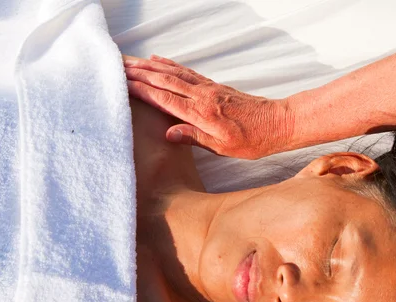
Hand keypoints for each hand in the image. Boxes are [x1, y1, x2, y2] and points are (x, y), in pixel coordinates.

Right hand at [123, 55, 292, 158]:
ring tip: (130, 61)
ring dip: (150, 66)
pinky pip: (187, 72)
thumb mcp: (224, 148)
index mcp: (202, 112)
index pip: (164, 98)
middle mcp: (203, 96)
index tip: (121, 83)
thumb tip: (168, 134)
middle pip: (164, 80)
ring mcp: (209, 88)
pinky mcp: (215, 86)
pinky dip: (170, 65)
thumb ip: (195, 138)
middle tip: (117, 66)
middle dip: (139, 72)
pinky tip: (159, 61)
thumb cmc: (254, 140)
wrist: (279, 123)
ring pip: (173, 73)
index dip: (142, 90)